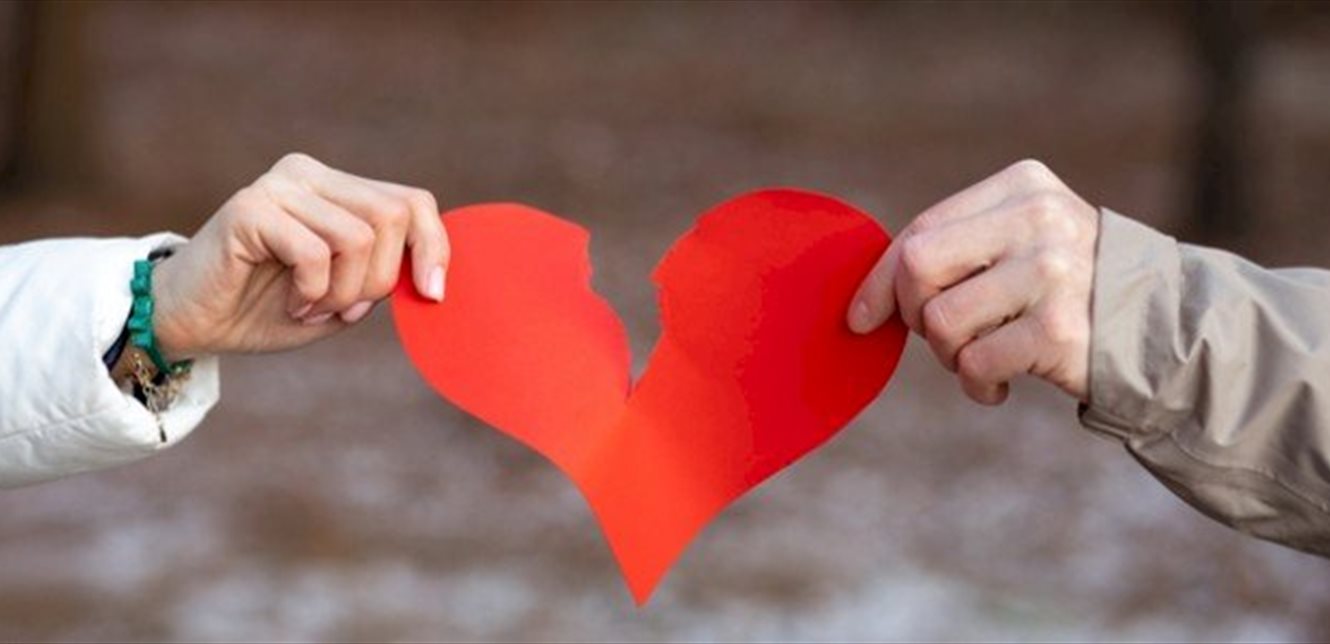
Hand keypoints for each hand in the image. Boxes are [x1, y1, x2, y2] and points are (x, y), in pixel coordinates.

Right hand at [151, 153, 449, 357]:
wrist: (189, 325)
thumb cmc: (267, 310)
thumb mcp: (343, 296)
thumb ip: (384, 277)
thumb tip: (434, 275)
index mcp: (337, 188)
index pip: (414, 201)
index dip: (435, 247)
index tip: (434, 294)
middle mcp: (310, 174)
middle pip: (393, 217)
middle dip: (380, 280)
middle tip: (343, 309)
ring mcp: (279, 186)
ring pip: (359, 236)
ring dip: (344, 291)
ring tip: (312, 307)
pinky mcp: (250, 208)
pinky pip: (316, 252)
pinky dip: (314, 291)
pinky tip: (291, 304)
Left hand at [847, 160, 1098, 403]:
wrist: (1166, 328)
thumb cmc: (1070, 288)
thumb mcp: (1022, 242)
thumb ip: (956, 250)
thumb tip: (863, 301)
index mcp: (1023, 186)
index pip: (922, 228)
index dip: (881, 279)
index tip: (861, 316)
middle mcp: (1038, 219)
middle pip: (919, 265)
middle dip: (912, 313)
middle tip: (940, 335)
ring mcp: (1052, 272)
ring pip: (941, 321)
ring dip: (948, 355)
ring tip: (981, 356)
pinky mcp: (1060, 329)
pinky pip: (974, 363)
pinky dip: (976, 384)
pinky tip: (1000, 382)